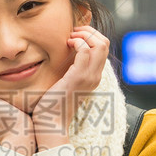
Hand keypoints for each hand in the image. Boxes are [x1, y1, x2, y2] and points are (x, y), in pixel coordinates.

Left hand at [30, 25, 109, 148]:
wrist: (51, 123)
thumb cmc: (52, 104)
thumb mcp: (65, 84)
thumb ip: (69, 71)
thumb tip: (64, 57)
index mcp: (93, 77)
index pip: (103, 49)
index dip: (91, 36)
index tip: (74, 36)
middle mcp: (95, 76)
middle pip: (105, 43)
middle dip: (89, 31)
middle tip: (73, 32)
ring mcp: (89, 77)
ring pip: (100, 44)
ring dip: (84, 35)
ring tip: (70, 37)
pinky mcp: (78, 77)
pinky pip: (85, 50)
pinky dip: (77, 42)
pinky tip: (66, 44)